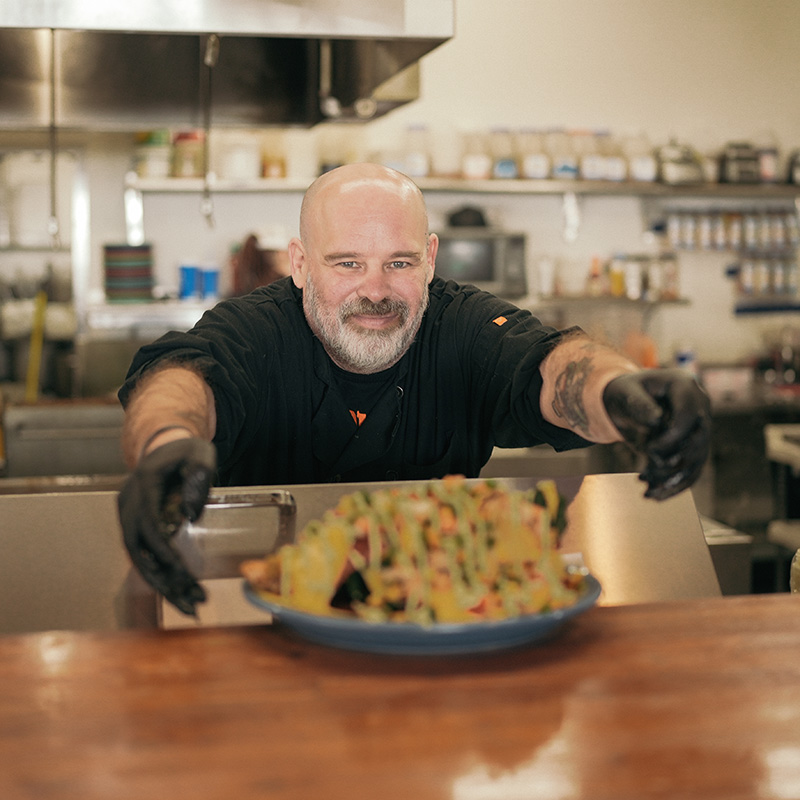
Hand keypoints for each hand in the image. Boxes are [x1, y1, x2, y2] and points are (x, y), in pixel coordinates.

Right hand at [118, 438, 215, 614]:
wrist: (165, 445)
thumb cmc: (187, 450)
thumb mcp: (201, 454)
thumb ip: (199, 477)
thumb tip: (190, 515)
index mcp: (143, 485)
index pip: (148, 525)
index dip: (163, 550)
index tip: (183, 571)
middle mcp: (129, 504)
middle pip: (137, 550)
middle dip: (161, 579)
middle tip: (190, 603)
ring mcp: (129, 516)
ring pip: (139, 559)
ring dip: (163, 584)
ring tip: (192, 606)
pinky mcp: (136, 526)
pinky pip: (145, 555)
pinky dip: (163, 574)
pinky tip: (185, 592)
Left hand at [603, 369, 710, 500]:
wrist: (627, 399)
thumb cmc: (625, 391)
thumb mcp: (625, 392)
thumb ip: (638, 404)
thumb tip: (655, 419)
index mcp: (685, 385)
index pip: (689, 415)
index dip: (673, 436)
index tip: (649, 450)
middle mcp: (699, 406)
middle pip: (698, 441)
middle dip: (673, 463)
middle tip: (645, 476)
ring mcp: (699, 427)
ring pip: (697, 460)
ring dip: (673, 481)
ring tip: (648, 493)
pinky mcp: (694, 445)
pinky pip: (692, 469)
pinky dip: (675, 485)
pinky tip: (655, 495)